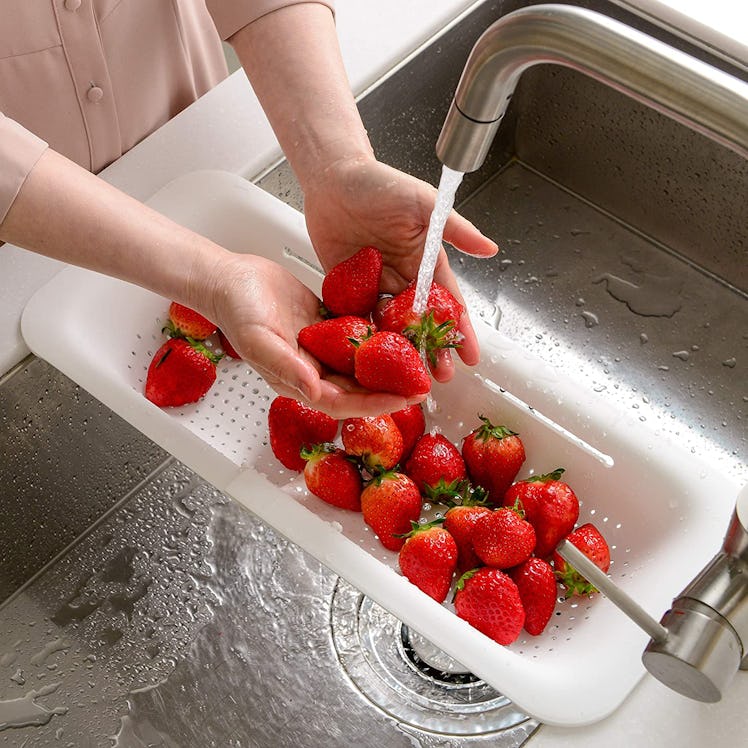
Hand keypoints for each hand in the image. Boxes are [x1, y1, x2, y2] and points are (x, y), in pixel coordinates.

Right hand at [202, 252, 425, 418]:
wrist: (231, 279)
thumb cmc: (237, 311)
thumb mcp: (260, 341)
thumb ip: (287, 367)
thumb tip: (315, 392)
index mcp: (299, 382)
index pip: (344, 403)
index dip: (374, 404)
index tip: (404, 400)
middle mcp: (314, 370)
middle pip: (359, 387)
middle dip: (390, 389)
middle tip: (422, 385)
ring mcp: (321, 349)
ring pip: (360, 364)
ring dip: (387, 366)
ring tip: (417, 362)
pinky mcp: (326, 327)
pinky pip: (355, 337)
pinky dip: (375, 338)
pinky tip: (398, 333)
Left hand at [302, 155, 497, 380]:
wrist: (333, 177)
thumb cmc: (379, 183)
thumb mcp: (422, 202)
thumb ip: (455, 228)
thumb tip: (490, 249)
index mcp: (424, 259)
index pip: (447, 302)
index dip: (459, 331)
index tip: (471, 357)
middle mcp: (403, 276)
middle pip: (421, 321)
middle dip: (433, 349)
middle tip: (439, 377)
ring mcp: (375, 283)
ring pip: (391, 326)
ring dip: (401, 351)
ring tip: (408, 377)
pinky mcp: (347, 285)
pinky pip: (357, 315)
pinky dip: (364, 337)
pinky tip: (371, 360)